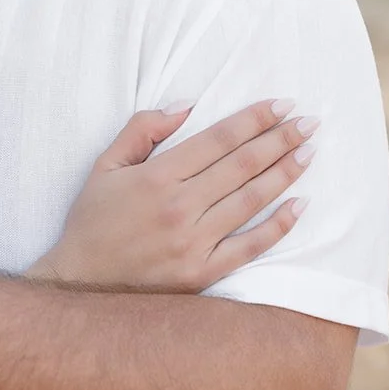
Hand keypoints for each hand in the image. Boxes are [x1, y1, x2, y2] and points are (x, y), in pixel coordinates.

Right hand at [30, 98, 315, 291]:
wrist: (79, 284)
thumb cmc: (92, 221)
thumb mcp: (104, 166)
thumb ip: (142, 129)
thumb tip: (187, 105)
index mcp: (156, 177)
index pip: (218, 139)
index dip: (254, 119)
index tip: (283, 105)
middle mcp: (179, 207)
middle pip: (242, 165)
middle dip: (280, 139)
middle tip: (310, 122)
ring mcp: (193, 243)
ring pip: (251, 200)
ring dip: (285, 173)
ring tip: (310, 152)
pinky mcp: (202, 273)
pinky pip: (250, 247)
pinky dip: (278, 226)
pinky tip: (300, 205)